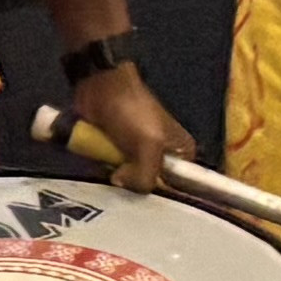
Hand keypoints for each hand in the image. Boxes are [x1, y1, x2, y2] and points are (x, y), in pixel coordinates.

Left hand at [73, 65, 197, 193]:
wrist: (101, 85)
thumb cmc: (132, 112)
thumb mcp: (149, 145)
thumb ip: (146, 176)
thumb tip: (122, 183)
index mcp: (181, 152)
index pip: (178, 187)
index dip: (161, 193)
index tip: (143, 194)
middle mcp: (163, 155)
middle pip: (151, 185)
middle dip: (135, 183)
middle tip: (122, 177)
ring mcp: (138, 153)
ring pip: (129, 178)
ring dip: (116, 176)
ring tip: (109, 170)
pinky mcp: (117, 150)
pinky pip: (113, 169)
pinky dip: (105, 168)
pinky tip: (99, 165)